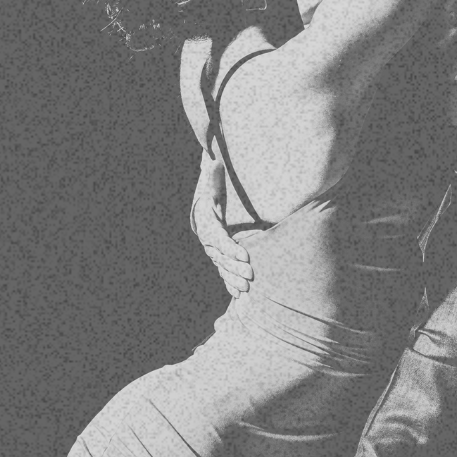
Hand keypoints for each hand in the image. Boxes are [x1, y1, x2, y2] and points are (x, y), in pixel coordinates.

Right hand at [191, 153, 252, 297]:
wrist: (208, 196)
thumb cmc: (215, 185)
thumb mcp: (213, 177)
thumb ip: (214, 174)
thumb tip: (214, 162)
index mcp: (205, 220)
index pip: (217, 238)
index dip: (230, 248)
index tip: (245, 255)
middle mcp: (207, 237)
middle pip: (219, 256)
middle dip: (235, 267)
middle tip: (251, 275)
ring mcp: (212, 247)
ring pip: (221, 266)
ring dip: (233, 277)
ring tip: (247, 287)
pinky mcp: (219, 253)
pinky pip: (222, 270)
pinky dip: (229, 282)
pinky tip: (238, 294)